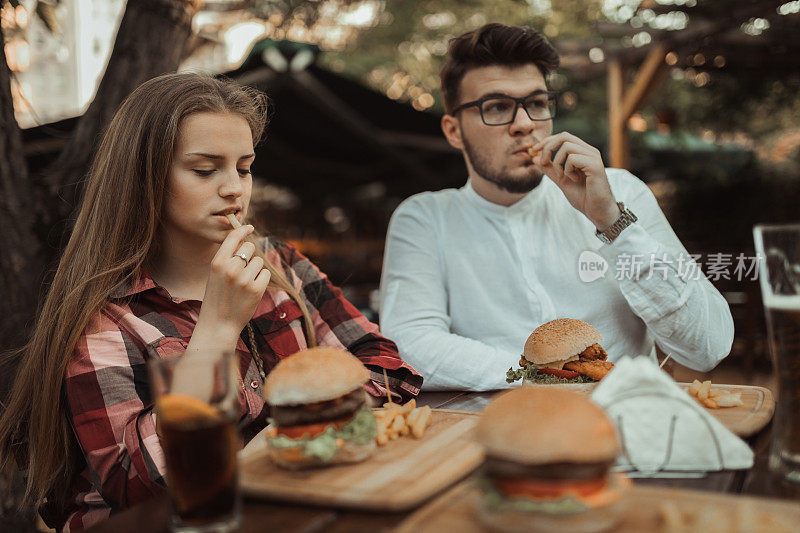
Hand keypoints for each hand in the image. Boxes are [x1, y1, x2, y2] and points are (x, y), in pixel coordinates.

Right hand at [194, 224, 270, 348]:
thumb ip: (227, 257)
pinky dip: (261, 280)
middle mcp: (230, 268)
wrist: (218, 324)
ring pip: (259, 261)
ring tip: (243, 284)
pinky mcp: (256, 289)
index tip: (250, 227)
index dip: (243, 230)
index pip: (234, 237)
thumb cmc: (217, 297)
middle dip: (249, 255)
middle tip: (243, 270)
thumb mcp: (215, 274)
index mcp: (217, 262)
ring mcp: (244, 279)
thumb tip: (244, 240)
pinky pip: (265, 273)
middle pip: (250, 247)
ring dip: (255, 270)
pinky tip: (251, 290)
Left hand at [533, 132, 619, 229]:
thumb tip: (534, 157)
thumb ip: (549, 169)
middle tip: (542, 162)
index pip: (563, 137)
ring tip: (562, 176)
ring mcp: (593, 157)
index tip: (534, 150)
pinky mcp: (595, 165)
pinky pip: (573, 158)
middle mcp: (590, 151)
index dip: (547, 141)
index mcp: (583, 152)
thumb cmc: (583, 196)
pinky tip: (574, 179)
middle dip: (548, 147)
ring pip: (567, 146)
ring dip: (557, 162)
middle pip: (564, 136)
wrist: (597, 211)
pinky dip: (567, 170)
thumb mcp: (561, 180)